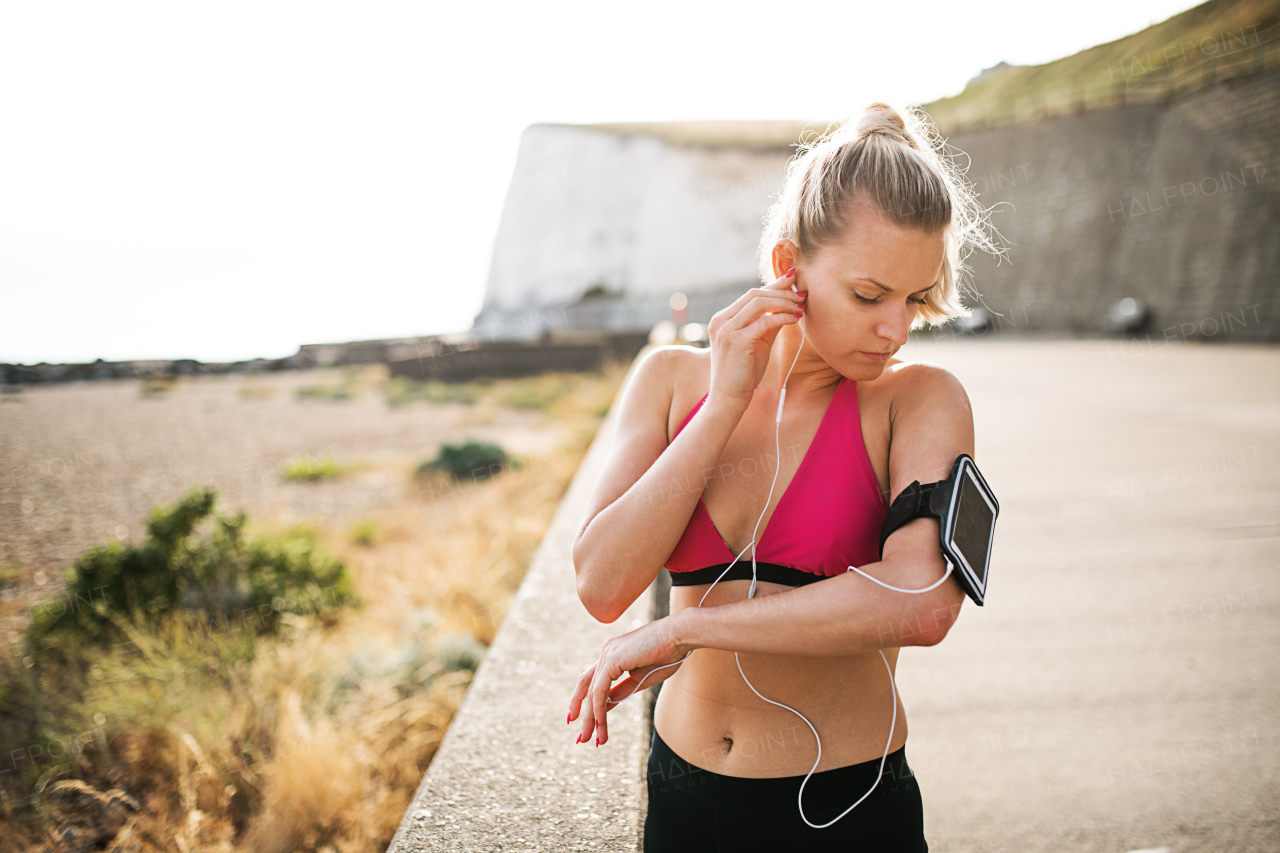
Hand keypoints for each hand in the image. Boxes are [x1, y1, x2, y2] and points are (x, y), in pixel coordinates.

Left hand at [567, 615, 690, 746]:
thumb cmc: (666, 655)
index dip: (584, 700)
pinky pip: (600, 690)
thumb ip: (622, 690)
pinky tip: (600, 724)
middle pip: (586, 687)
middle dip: (584, 715)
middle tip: (582, 739)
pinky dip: (599, 709)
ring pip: (592, 692)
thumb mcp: (640, 679)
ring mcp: (607, 654)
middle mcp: (606, 652)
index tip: (583, 722)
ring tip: (591, 739)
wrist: (678, 637)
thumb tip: (606, 705)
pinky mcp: (612, 659)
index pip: (592, 680)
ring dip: (592, 719)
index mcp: (612, 654)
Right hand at [705, 268, 805, 413]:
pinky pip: (764, 322)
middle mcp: (721, 321)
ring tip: (801, 306)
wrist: (728, 400)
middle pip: (755, 294)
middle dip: (782, 292)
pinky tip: (795, 319)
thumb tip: (788, 306)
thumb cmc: (742, 374)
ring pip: (759, 303)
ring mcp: (726, 330)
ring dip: (784, 302)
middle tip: (803, 295)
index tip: (794, 280)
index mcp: (723, 319)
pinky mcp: (736, 342)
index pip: (751, 295)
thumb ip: (768, 324)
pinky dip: (782, 317)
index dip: (774, 285)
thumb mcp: (756, 343)